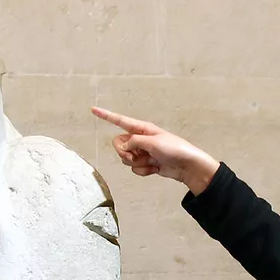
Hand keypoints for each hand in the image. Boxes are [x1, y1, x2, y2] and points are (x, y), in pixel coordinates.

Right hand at [91, 107, 220, 193]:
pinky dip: (143, 170)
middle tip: (136, 155)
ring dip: (136, 163)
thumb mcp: (152, 142)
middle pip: (118, 144)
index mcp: (142, 128)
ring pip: (126, 158)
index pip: (119, 120)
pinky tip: (154, 168)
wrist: (186, 166)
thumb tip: (125, 147)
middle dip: (124, 152)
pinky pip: (135, 169)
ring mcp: (142, 152)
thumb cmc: (174, 149)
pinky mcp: (146, 164)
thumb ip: (134, 142)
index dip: (106, 116)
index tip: (93, 109)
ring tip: (151, 161)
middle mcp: (140, 139)